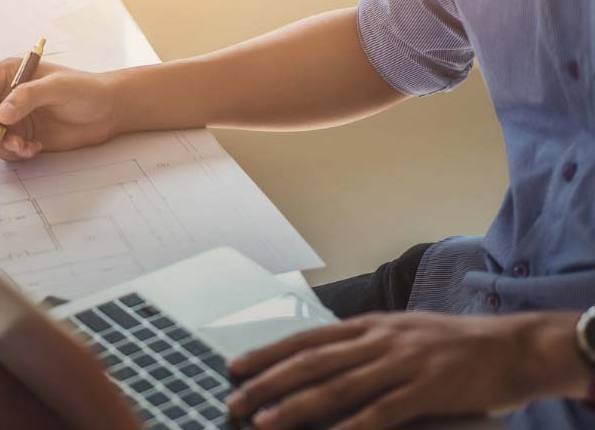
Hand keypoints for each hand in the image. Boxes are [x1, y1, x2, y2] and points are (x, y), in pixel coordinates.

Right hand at [0, 58, 119, 160]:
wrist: (108, 110)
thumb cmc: (86, 89)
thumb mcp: (57, 87)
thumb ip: (27, 96)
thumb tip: (1, 113)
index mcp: (9, 74)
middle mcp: (7, 96)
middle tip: (10, 143)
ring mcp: (16, 117)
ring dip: (4, 147)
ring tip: (26, 147)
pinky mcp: (25, 135)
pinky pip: (7, 149)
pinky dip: (16, 153)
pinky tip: (34, 148)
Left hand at [226, 312, 590, 429]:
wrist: (512, 346)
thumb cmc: (453, 343)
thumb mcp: (400, 332)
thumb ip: (362, 346)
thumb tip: (321, 361)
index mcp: (369, 325)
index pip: (306, 339)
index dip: (267, 354)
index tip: (234, 368)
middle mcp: (378, 340)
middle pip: (311, 362)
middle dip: (267, 382)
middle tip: (235, 401)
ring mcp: (401, 363)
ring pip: (337, 387)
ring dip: (295, 406)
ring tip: (263, 422)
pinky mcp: (426, 389)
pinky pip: (382, 412)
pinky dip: (351, 428)